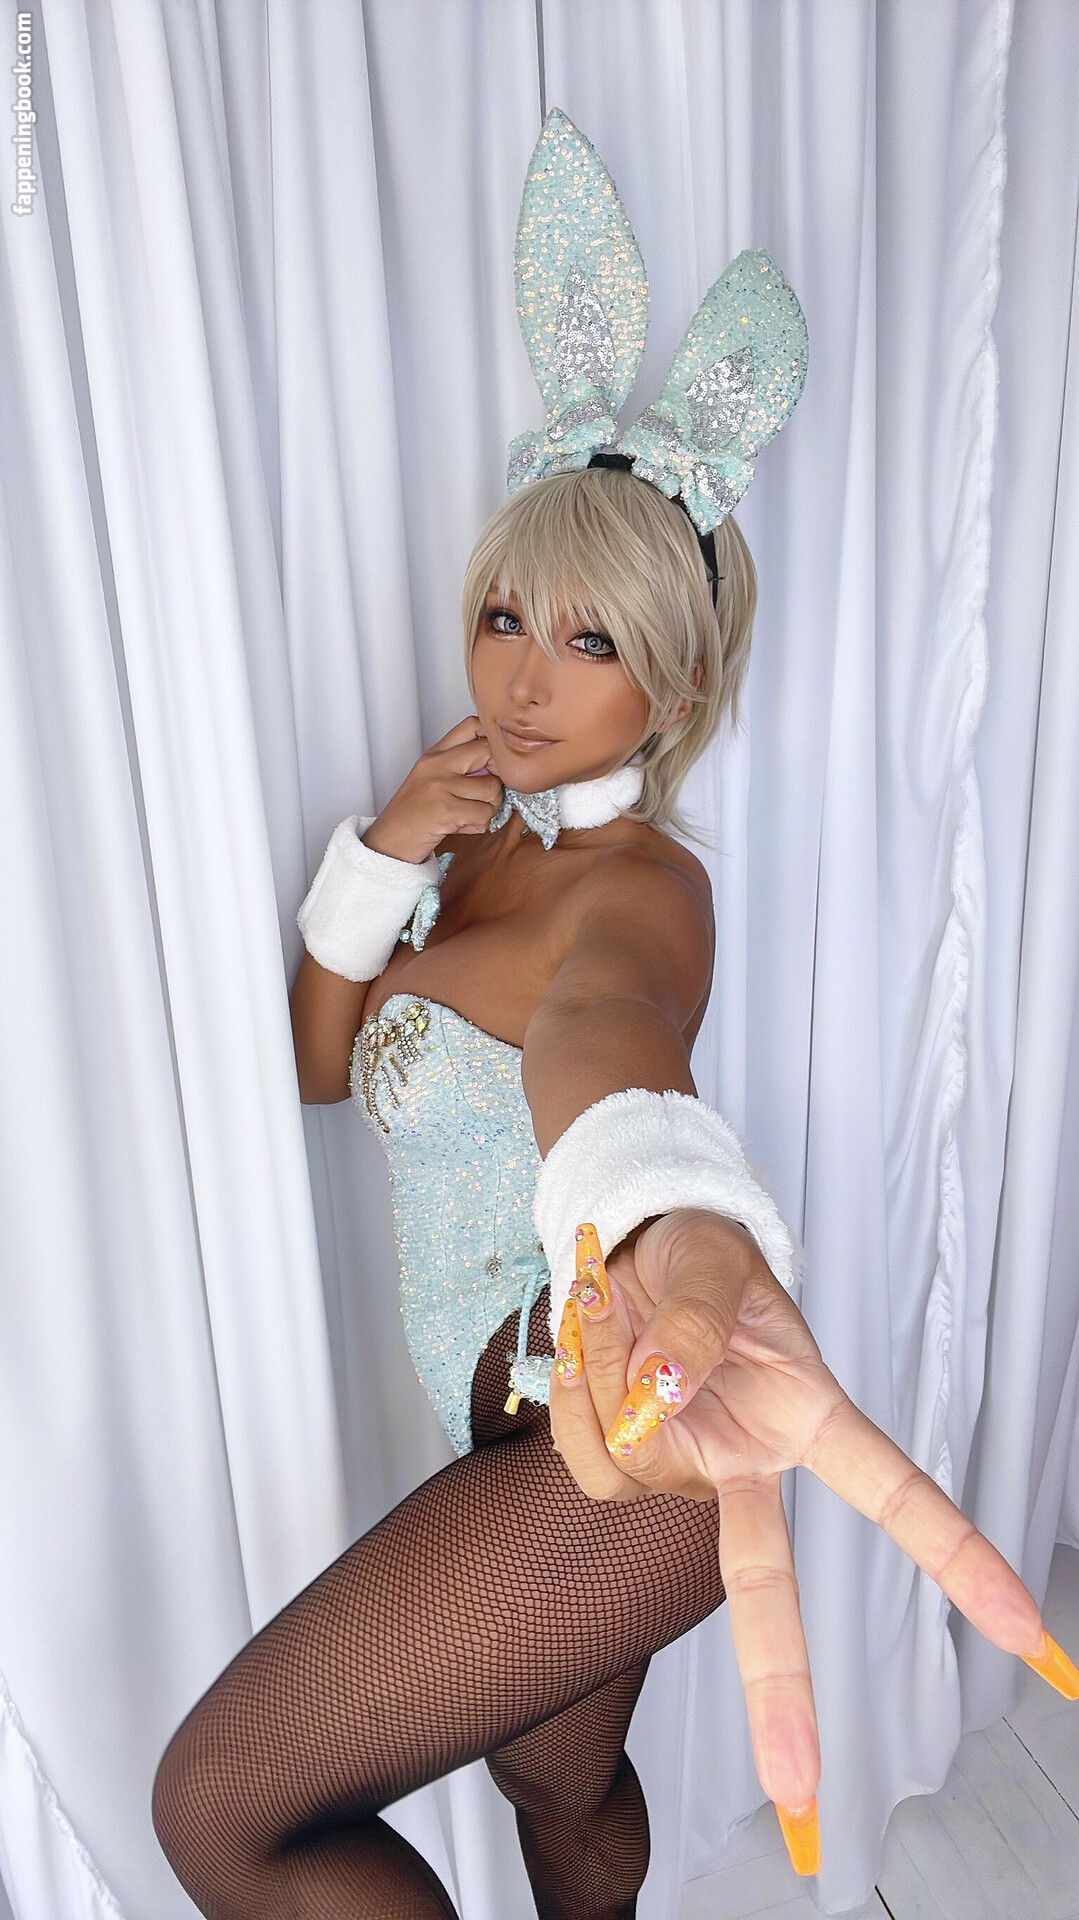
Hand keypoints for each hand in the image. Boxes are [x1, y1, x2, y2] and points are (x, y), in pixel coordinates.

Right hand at [361, 716, 502, 863]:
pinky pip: (484, 814)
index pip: (472, 725)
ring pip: (492, 788)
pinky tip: (463, 826)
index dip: (492, 740)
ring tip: (471, 814)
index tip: (493, 760)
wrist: (389, 842)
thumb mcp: (430, 779)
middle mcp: (437, 764)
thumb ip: (458, 765)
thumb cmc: (413, 814)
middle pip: (488, 751)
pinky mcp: (445, 810)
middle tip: (487, 791)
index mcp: (434, 754)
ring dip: (489, 807)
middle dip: (498, 774)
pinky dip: (479, 825)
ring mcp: (440, 786)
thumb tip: (499, 763)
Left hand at [549, 1209, 1078, 1875]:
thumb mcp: (708, 1262)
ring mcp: (683, 1470)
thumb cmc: (694, 1254)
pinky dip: (574, 1396)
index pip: (893, 1492)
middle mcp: (749, 1460)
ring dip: (610, 1380)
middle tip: (801, 1788)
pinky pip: (589, 1459)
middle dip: (778, 1684)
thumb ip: (691, 1327)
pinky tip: (592, 1351)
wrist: (625, 1241)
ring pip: (639, 1470)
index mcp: (807, 1413)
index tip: (1025, 1630)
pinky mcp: (624, 1467)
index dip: (958, 1557)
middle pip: (767, 1579)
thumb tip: (661, 1399)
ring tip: (622, 1316)